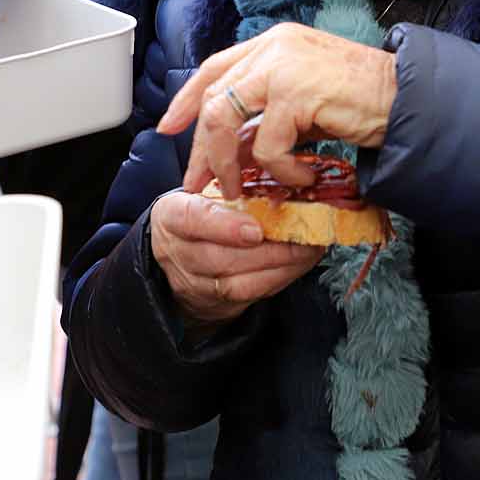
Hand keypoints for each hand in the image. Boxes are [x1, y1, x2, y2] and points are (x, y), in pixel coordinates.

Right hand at [150, 189, 322, 322]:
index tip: (255, 230)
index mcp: (172, 215)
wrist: (180, 252)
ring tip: (308, 249)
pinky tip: (299, 263)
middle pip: (219, 258)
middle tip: (302, 236)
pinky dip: (280, 278)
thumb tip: (282, 177)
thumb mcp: (204, 191)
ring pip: (236, 283)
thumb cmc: (201, 212)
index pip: (192, 220)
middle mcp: (177, 252)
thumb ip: (233, 185)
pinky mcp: (215, 302)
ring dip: (280, 266)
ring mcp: (194, 282)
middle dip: (267, 251)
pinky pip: (250, 295)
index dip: (225, 227)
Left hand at [156, 23, 397, 199]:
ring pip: (225, 121)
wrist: (408, 99)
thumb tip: (231, 149)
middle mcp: (273, 47)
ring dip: (229, 164)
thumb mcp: (307, 100)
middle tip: (199, 183)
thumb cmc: (365, 101)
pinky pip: (267, 145)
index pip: (215, 67)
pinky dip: (280, 170)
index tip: (169, 127)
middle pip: (213, 98)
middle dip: (201, 148)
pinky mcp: (295, 93)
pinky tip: (303, 176)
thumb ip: (269, 111)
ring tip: (245, 191)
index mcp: (275, 42)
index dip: (187, 99)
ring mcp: (282, 67)